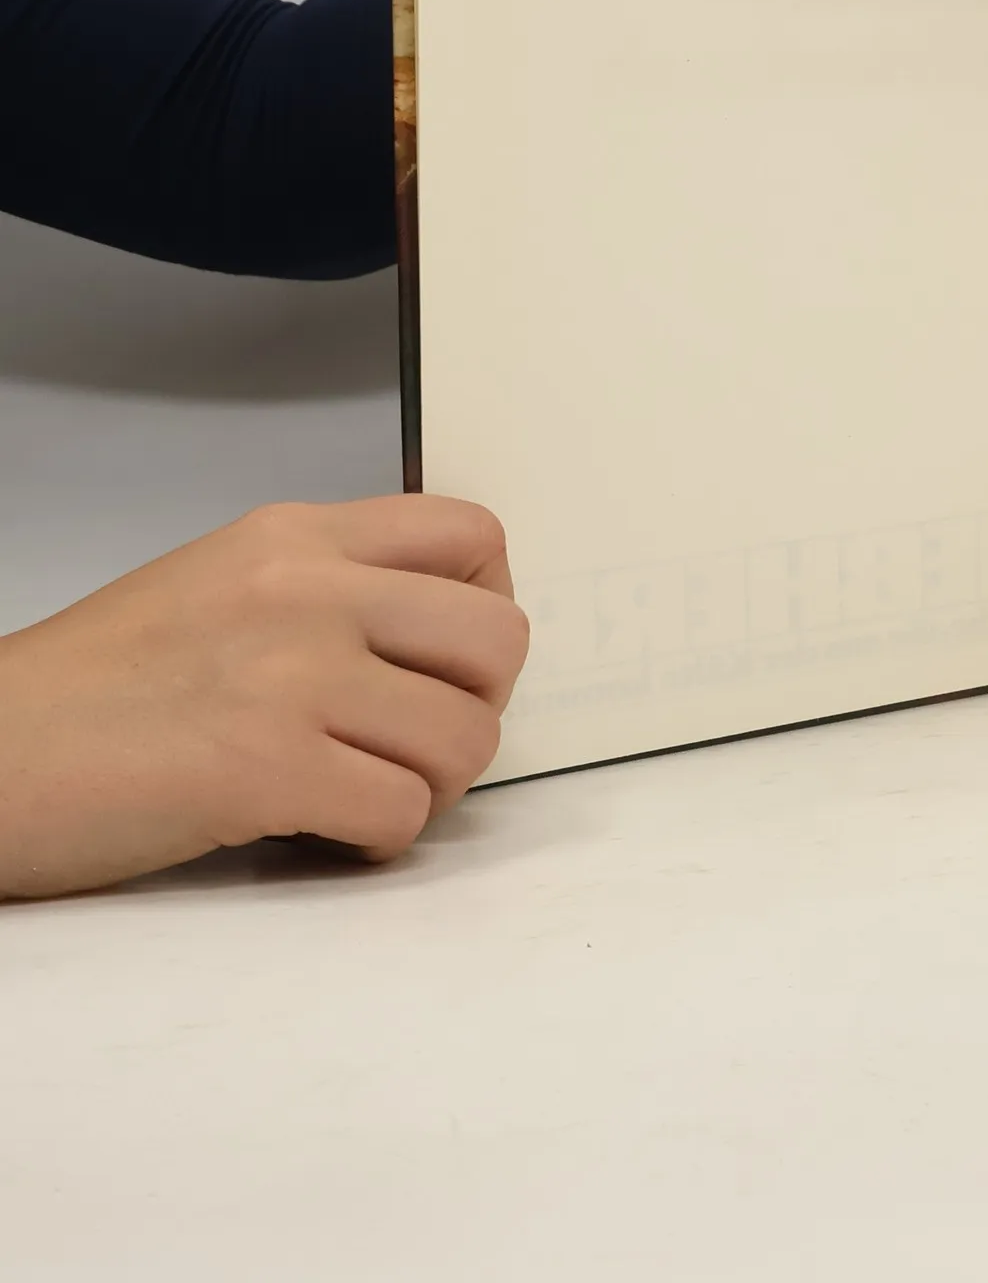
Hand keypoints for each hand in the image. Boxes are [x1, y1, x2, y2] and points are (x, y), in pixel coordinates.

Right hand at [0, 496, 528, 900]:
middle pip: (500, 637)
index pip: (473, 535)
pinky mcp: (265, 769)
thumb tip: (448, 630)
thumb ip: (336, 585)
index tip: (448, 658)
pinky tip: (334, 830)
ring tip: (372, 787)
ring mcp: (290, 676)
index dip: (489, 604)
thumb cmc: (101, 687)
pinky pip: (403, 812)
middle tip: (421, 736)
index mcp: (298, 535)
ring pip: (467, 736)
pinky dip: (382, 837)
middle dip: (480, 704)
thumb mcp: (225, 582)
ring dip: (435, 783)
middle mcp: (307, 590)